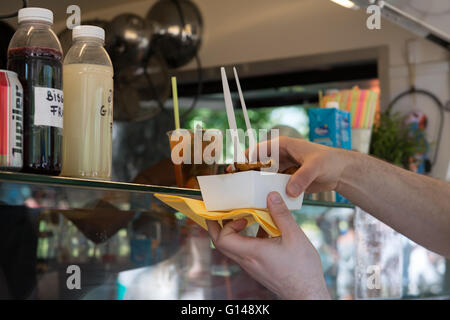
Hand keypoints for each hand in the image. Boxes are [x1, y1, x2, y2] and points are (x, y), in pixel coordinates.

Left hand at [206, 192, 329, 299]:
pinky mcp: (258, 268)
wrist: (307, 294)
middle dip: (219, 225)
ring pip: (233, 247)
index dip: (224, 223)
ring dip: (234, 231)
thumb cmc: (302, 269)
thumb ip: (281, 214)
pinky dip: (248, 238)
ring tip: (246, 217)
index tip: (238, 214)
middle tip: (223, 211)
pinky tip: (264, 230)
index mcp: (252, 252)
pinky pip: (245, 251)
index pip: (222, 239)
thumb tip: (271, 195)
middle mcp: (247, 261)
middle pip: (221, 243)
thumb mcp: (294, 236)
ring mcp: (251, 266)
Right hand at [230, 136, 348, 196]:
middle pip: (256, 165)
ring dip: (255, 186)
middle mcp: (278, 156)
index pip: (257, 151)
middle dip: (246, 175)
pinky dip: (267, 193)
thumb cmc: (329, 161)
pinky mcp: (285, 181)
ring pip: (262, 177)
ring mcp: (281, 169)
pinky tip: (260, 202)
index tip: (235, 171)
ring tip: (244, 197)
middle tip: (234, 186)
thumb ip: (302, 178)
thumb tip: (289, 192)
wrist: (341, 171)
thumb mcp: (316, 167)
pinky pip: (272, 187)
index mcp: (281, 146)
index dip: (245, 160)